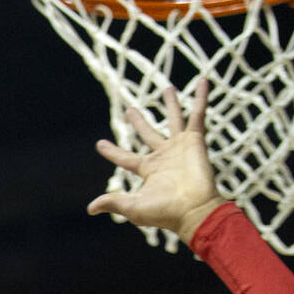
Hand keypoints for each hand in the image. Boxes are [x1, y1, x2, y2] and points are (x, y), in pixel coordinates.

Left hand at [87, 79, 225, 243]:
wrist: (193, 210)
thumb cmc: (164, 212)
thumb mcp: (133, 207)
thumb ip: (113, 202)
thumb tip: (90, 208)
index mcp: (149, 170)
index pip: (126, 158)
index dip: (112, 152)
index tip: (99, 145)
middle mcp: (164, 156)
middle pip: (148, 133)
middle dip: (140, 122)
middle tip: (130, 110)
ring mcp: (180, 147)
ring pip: (174, 119)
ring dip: (172, 104)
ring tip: (168, 88)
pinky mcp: (195, 140)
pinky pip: (198, 114)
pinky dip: (201, 98)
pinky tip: (203, 81)